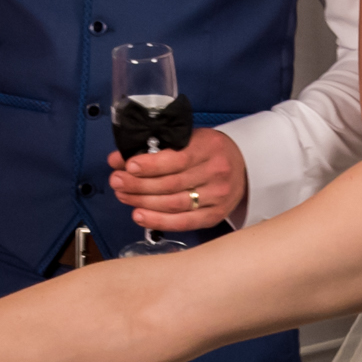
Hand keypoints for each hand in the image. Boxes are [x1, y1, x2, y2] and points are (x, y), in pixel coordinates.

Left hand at [111, 125, 245, 233]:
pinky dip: (159, 221)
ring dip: (143, 202)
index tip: (128, 166)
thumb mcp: (189, 139)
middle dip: (138, 184)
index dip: (150, 165)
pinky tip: (140, 215)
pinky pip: (184, 222)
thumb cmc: (209, 151)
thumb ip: (158, 148)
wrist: (244, 165)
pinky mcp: (215, 215)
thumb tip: (119, 159)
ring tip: (123, 196)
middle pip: (172, 184)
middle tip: (117, 182)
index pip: (177, 159)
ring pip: (174, 204)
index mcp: (209, 147)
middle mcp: (216, 172)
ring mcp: (217, 196)